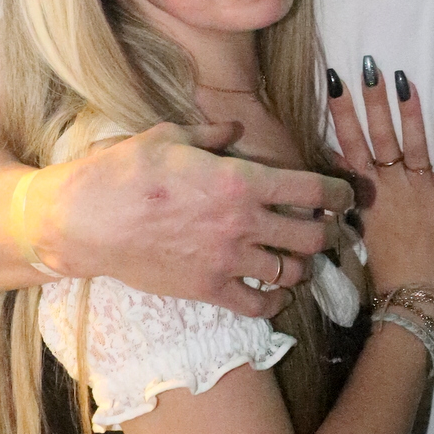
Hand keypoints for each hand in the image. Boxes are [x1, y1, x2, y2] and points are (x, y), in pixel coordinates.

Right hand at [26, 121, 353, 317]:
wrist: (85, 220)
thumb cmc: (125, 171)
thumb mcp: (170, 135)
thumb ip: (213, 134)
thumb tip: (235, 129)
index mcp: (240, 179)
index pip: (313, 189)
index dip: (340, 193)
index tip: (347, 195)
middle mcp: (243, 222)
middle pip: (312, 234)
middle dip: (331, 232)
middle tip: (333, 230)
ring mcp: (227, 259)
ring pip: (291, 270)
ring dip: (305, 265)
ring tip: (304, 259)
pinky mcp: (207, 289)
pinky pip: (258, 303)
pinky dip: (276, 300)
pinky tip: (277, 291)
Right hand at [327, 63, 433, 294]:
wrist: (415, 296)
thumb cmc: (384, 266)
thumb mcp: (356, 227)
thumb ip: (346, 192)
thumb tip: (330, 161)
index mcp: (367, 192)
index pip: (350, 143)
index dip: (343, 112)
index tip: (336, 81)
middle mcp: (392, 184)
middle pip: (379, 135)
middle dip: (373, 100)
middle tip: (369, 66)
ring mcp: (422, 188)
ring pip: (413, 140)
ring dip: (407, 109)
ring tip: (402, 77)